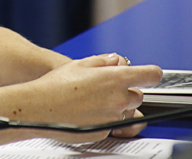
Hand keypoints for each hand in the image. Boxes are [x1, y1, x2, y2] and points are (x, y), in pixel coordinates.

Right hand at [22, 53, 161, 141]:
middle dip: (126, 90)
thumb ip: (104, 61)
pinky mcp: (106, 130)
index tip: (149, 74)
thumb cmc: (55, 85)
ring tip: (91, 99)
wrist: (40, 108)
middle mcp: (119, 99)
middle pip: (138, 95)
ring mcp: (114, 117)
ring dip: (116, 105)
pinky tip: (86, 111)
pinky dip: (104, 117)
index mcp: (116, 79)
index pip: (151, 75)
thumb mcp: (79, 64)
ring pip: (126, 110)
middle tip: (105, 87)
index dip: (150, 73)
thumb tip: (115, 61)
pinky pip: (113, 123)